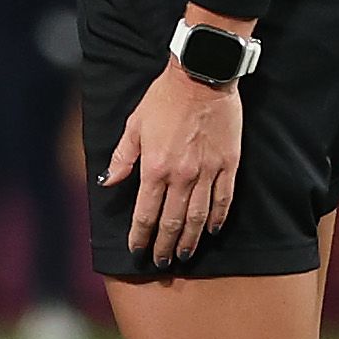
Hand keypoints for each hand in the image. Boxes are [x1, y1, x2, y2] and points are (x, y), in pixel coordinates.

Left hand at [102, 56, 243, 266]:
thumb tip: (110, 183)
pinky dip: (218, 218)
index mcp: (154, 168)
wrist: (201, 76)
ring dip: (191, 239)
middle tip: (161, 262)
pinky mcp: (228, 164)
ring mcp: (207, 171)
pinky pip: (224, 199)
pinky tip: (212, 230)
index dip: (140, 236)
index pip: (145, 213)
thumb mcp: (134, 126)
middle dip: (164, 245)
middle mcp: (181, 175)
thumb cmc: (163, 99)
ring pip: (199, 216)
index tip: (137, 251)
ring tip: (185, 254)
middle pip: (173, 221)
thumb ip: (122, 158)